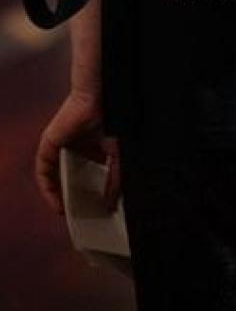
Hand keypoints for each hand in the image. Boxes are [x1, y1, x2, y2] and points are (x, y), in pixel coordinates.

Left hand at [35, 88, 120, 216]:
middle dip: (75, 196)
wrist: (103, 95)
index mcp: (94, 144)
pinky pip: (43, 170)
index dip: (91, 191)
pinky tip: (56, 201)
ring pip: (56, 175)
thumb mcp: (118, 154)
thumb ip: (115, 178)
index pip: (88, 172)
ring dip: (60, 194)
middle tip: (81, 215)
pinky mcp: (48, 142)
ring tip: (69, 212)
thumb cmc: (115, 116)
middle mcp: (77, 144)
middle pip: (70, 175)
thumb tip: (112, 203)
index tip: (96, 209)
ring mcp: (62, 143)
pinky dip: (48, 187)